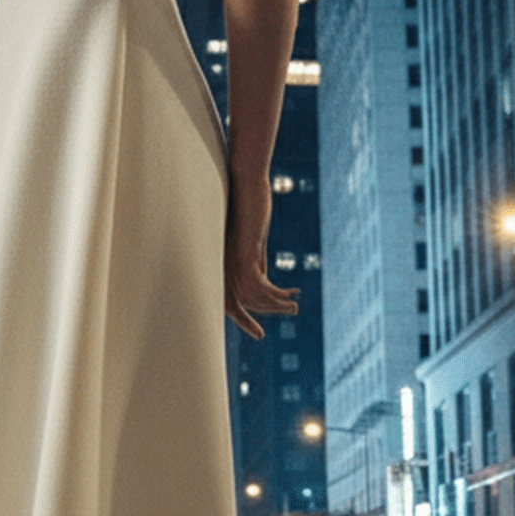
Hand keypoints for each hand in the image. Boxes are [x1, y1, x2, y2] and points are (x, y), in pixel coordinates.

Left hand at [224, 171, 297, 340]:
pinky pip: (259, 285)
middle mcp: (221, 264)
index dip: (241, 319)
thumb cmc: (248, 205)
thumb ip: (254, 257)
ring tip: (293, 306)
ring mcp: (230, 260)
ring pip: (250, 298)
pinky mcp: (243, 254)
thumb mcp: (252, 239)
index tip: (259, 333)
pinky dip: (276, 294)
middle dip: (258, 317)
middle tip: (287, 314)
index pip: (224, 300)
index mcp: (221, 262)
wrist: (245, 181)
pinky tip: (291, 293)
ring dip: (274, 305)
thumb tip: (261, 275)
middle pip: (234, 305)